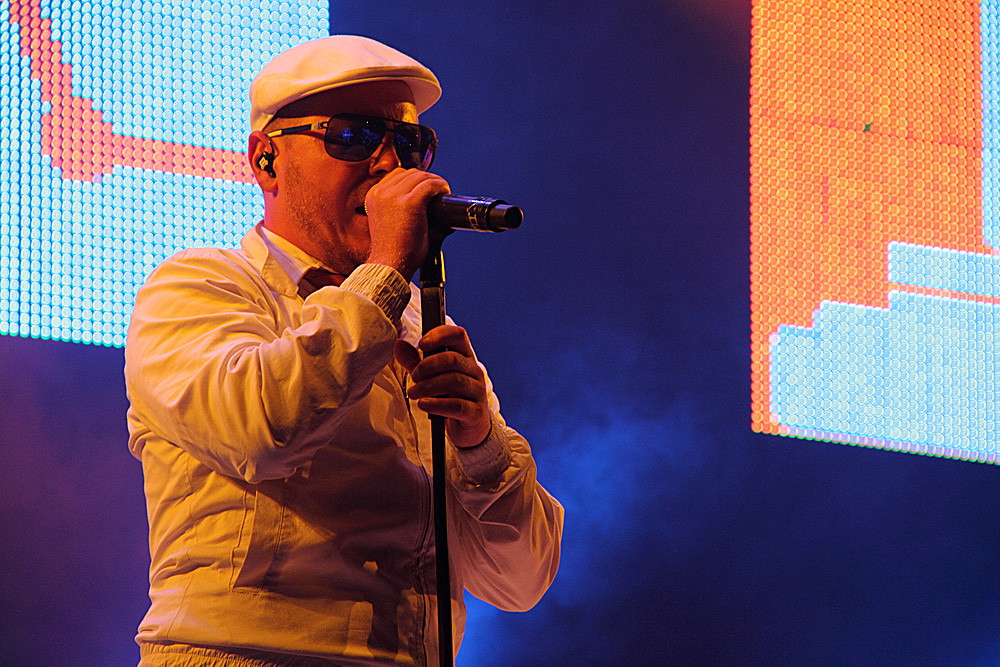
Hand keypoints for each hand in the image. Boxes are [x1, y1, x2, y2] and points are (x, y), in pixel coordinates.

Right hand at [364, 168, 449, 281]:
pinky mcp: (410, 203)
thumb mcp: (387, 221)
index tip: (426, 189)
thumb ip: (398, 207)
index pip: (398, 175)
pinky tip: (445, 193)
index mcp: (374, 196)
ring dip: (435, 181)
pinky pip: (430, 185)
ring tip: (443, 192)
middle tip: (438, 191)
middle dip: (427, 179)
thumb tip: (425, 200)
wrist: (390, 264)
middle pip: (411, 173)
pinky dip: (441, 186)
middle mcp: (381, 192)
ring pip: (421, 176)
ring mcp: (395, 196)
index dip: (415, 179)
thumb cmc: (392, 251)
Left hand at [394, 325, 491, 447]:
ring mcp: (478, 392)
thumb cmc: (449, 397)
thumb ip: (415, 362)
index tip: (421, 344)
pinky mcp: (476, 412)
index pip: (458, 335)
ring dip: (429, 386)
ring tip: (413, 393)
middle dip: (428, 365)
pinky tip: (423, 404)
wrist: (468, 429)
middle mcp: (474, 371)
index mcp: (465, 357)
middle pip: (453, 359)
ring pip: (454, 380)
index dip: (440, 335)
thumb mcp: (430, 377)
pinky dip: (437, 404)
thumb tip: (398, 345)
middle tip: (414, 376)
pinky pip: (457, 405)